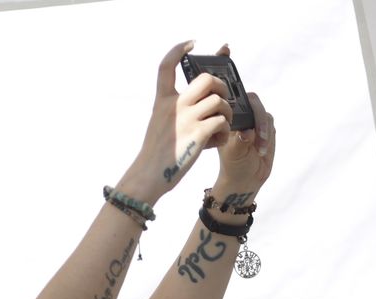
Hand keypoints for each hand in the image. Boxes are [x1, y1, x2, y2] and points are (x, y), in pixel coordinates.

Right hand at [118, 41, 233, 201]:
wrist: (148, 176)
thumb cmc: (158, 155)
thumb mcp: (160, 125)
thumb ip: (177, 110)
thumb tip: (206, 102)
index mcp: (162, 102)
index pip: (166, 67)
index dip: (178, 50)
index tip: (191, 44)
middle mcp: (173, 106)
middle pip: (206, 79)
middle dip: (221, 87)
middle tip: (220, 102)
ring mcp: (186, 119)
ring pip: (219, 101)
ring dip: (227, 113)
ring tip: (221, 127)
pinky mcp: (198, 134)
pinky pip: (223, 122)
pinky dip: (225, 132)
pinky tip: (216, 142)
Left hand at [213, 84, 273, 198]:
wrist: (246, 177)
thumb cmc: (233, 165)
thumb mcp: (233, 154)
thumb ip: (239, 141)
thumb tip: (248, 131)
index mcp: (227, 120)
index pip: (235, 102)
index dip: (243, 106)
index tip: (247, 121)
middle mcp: (241, 118)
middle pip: (254, 104)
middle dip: (259, 120)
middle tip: (258, 136)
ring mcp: (254, 122)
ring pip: (265, 116)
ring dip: (264, 132)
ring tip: (259, 150)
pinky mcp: (267, 128)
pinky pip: (272, 125)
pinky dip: (269, 137)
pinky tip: (261, 150)